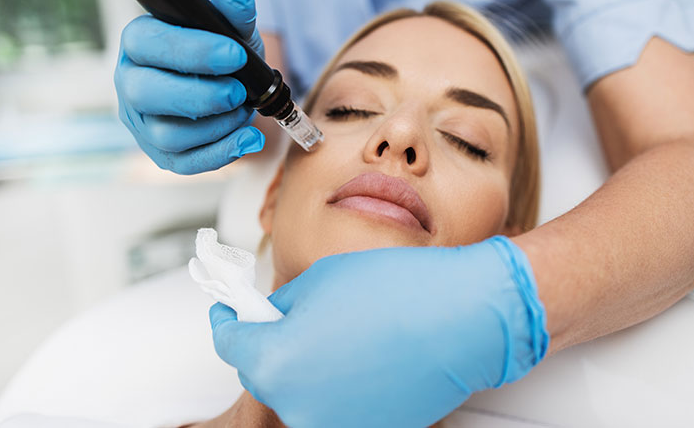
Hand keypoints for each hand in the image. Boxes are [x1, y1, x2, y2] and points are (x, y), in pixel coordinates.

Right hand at [115, 0, 265, 173]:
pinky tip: (250, 139)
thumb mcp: (231, 29)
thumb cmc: (223, 51)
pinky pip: (184, 163)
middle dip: (200, 95)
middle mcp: (131, 83)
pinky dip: (221, 153)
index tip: (234, 54)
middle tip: (238, 91)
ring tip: (245, 110)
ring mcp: (143, 122)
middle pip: (147, 94)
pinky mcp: (161, 154)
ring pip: (166, 134)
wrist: (230, 85)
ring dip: (215, 126)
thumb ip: (233, 13)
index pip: (149, 44)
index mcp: (140, 43)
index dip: (192, 51)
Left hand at [210, 237, 548, 426]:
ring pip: (300, 391)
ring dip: (306, 364)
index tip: (231, 310)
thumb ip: (282, 307)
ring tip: (339, 332)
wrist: (464, 319)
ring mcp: (332, 426)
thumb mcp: (318, 280)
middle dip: (271, 342)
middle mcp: (296, 407)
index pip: (230, 343)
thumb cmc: (395, 291)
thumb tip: (270, 320)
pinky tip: (362, 354)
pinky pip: (334, 404)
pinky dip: (337, 382)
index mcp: (274, 363)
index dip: (229, 320)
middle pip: (264, 372)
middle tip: (292, 314)